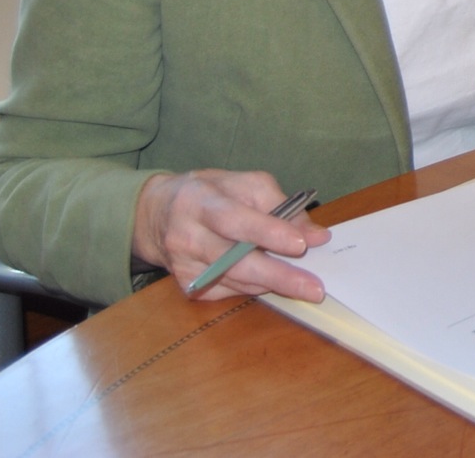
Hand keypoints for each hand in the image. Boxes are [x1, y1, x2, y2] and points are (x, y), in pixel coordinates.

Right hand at [132, 169, 329, 302]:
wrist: (158, 214)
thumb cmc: (211, 193)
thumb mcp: (245, 184)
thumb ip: (281, 206)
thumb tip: (316, 236)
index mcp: (199, 202)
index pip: (234, 220)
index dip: (267, 233)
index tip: (301, 245)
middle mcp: (187, 236)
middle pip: (235, 261)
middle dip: (278, 275)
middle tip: (314, 287)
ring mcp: (184, 265)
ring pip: (236, 280)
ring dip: (274, 285)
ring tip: (306, 287)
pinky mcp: (187, 285)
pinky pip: (230, 290)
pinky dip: (256, 287)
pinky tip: (274, 282)